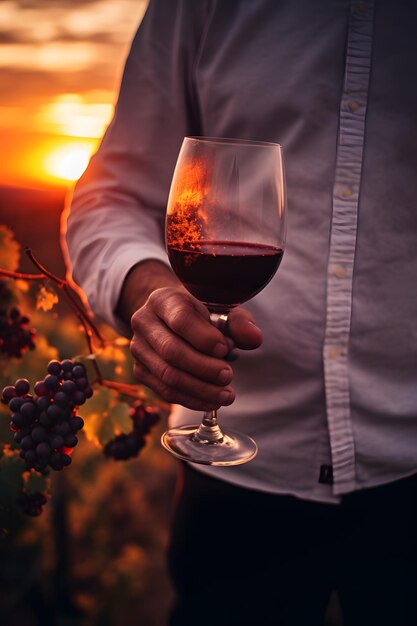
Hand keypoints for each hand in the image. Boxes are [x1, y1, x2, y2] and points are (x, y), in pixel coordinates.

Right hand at [130, 287, 261, 410]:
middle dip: (204, 368)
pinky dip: (191, 399)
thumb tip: (254, 339)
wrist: (172, 320)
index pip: (181, 319)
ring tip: (226, 395)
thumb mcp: (222, 311)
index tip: (226, 349)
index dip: (204, 338)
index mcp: (163, 300)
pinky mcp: (141, 371)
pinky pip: (165, 391)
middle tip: (228, 376)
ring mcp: (138, 348)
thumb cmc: (201, 315)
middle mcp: (144, 322)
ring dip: (200, 389)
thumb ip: (239, 323)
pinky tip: (211, 401)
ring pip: (167, 375)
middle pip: (172, 351)